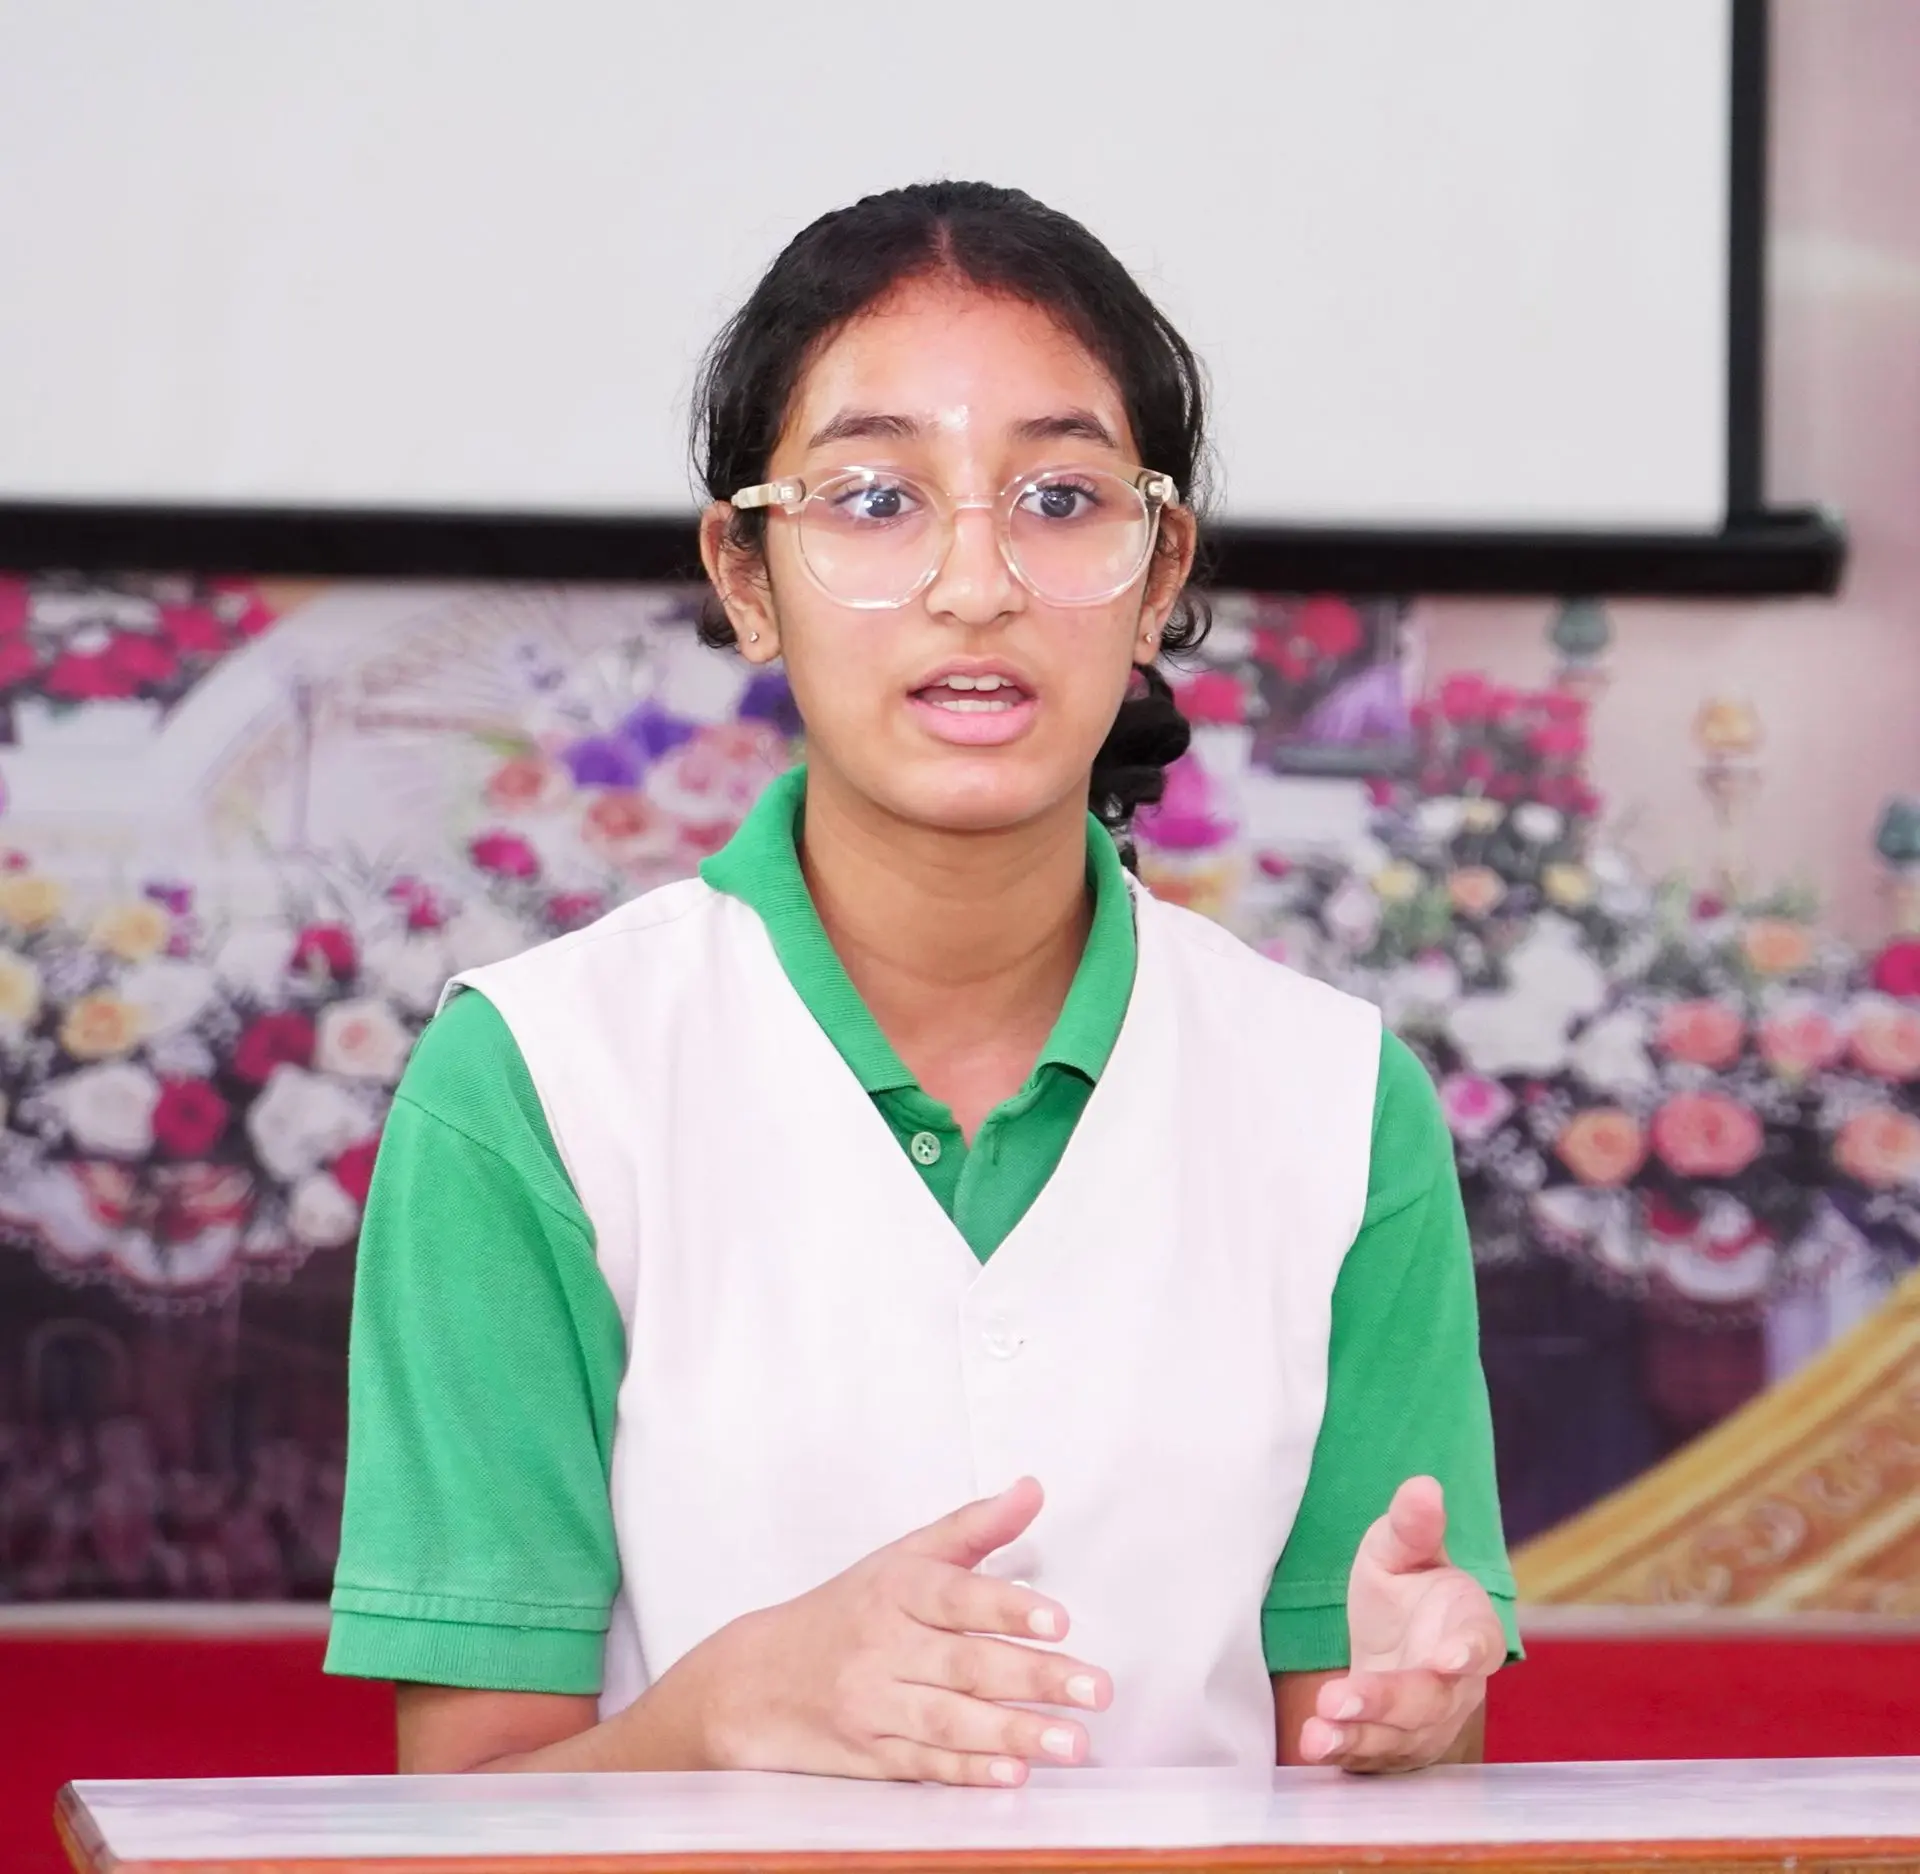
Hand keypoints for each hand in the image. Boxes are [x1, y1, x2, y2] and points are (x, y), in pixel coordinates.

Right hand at [653, 1477, 1110, 1786]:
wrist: (757, 1679)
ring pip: (950, 1720)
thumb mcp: (902, 1557)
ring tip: (1073, 1741)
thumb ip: (973, 1527)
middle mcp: (883, 1646)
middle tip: (1096, 1689)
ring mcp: (874, 1705)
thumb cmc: (847, 1611)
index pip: (954, 1596)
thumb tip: (1032, 1489)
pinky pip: (926, 1763)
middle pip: (964, 1664)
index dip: (1006, 1607)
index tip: (1059, 1620)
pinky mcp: (871, 1756)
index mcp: (895, 1590)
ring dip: (1015, 1733)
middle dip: (1035, 1679)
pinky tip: (1013, 1773)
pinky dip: (970, 1770)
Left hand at [1298, 1475, 1504, 1773]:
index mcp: (1470, 1631)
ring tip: (1317, 1733)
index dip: (1465, 1653)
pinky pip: (1373, 1758)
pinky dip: (1344, 1754)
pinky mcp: (1393, 1748)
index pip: (1477, 1646)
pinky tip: (1313, 1746)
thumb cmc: (1406, 1587)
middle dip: (1387, 1703)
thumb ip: (1413, 1525)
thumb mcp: (1400, 1549)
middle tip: (1340, 1698)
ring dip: (1358, 1737)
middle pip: (1430, 1702)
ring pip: (1399, 1739)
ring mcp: (1426, 1725)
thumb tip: (1423, 1485)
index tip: (1446, 1659)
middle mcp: (1455, 1688)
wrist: (1393, 1639)